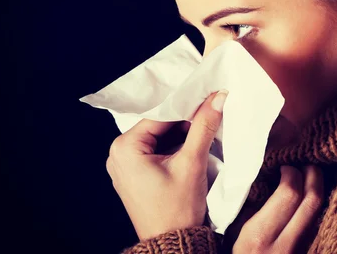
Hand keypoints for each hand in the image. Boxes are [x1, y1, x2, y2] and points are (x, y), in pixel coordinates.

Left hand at [106, 90, 227, 239]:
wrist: (174, 244)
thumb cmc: (177, 209)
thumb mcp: (192, 162)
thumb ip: (204, 127)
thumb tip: (217, 98)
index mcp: (125, 147)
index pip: (160, 115)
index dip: (187, 107)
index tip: (209, 99)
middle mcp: (119, 154)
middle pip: (159, 126)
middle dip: (185, 121)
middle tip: (210, 115)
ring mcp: (126, 166)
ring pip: (159, 138)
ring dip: (182, 134)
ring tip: (206, 130)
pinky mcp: (135, 175)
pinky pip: (156, 151)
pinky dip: (175, 147)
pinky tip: (194, 146)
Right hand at [231, 165, 323, 253]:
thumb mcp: (234, 233)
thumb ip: (251, 207)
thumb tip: (268, 179)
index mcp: (260, 236)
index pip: (289, 194)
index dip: (291, 173)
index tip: (285, 167)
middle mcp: (284, 245)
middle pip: (312, 200)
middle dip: (313, 175)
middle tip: (305, 164)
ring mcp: (300, 252)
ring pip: (320, 213)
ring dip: (318, 190)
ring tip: (309, 177)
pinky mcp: (309, 253)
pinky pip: (318, 225)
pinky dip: (315, 207)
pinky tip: (308, 198)